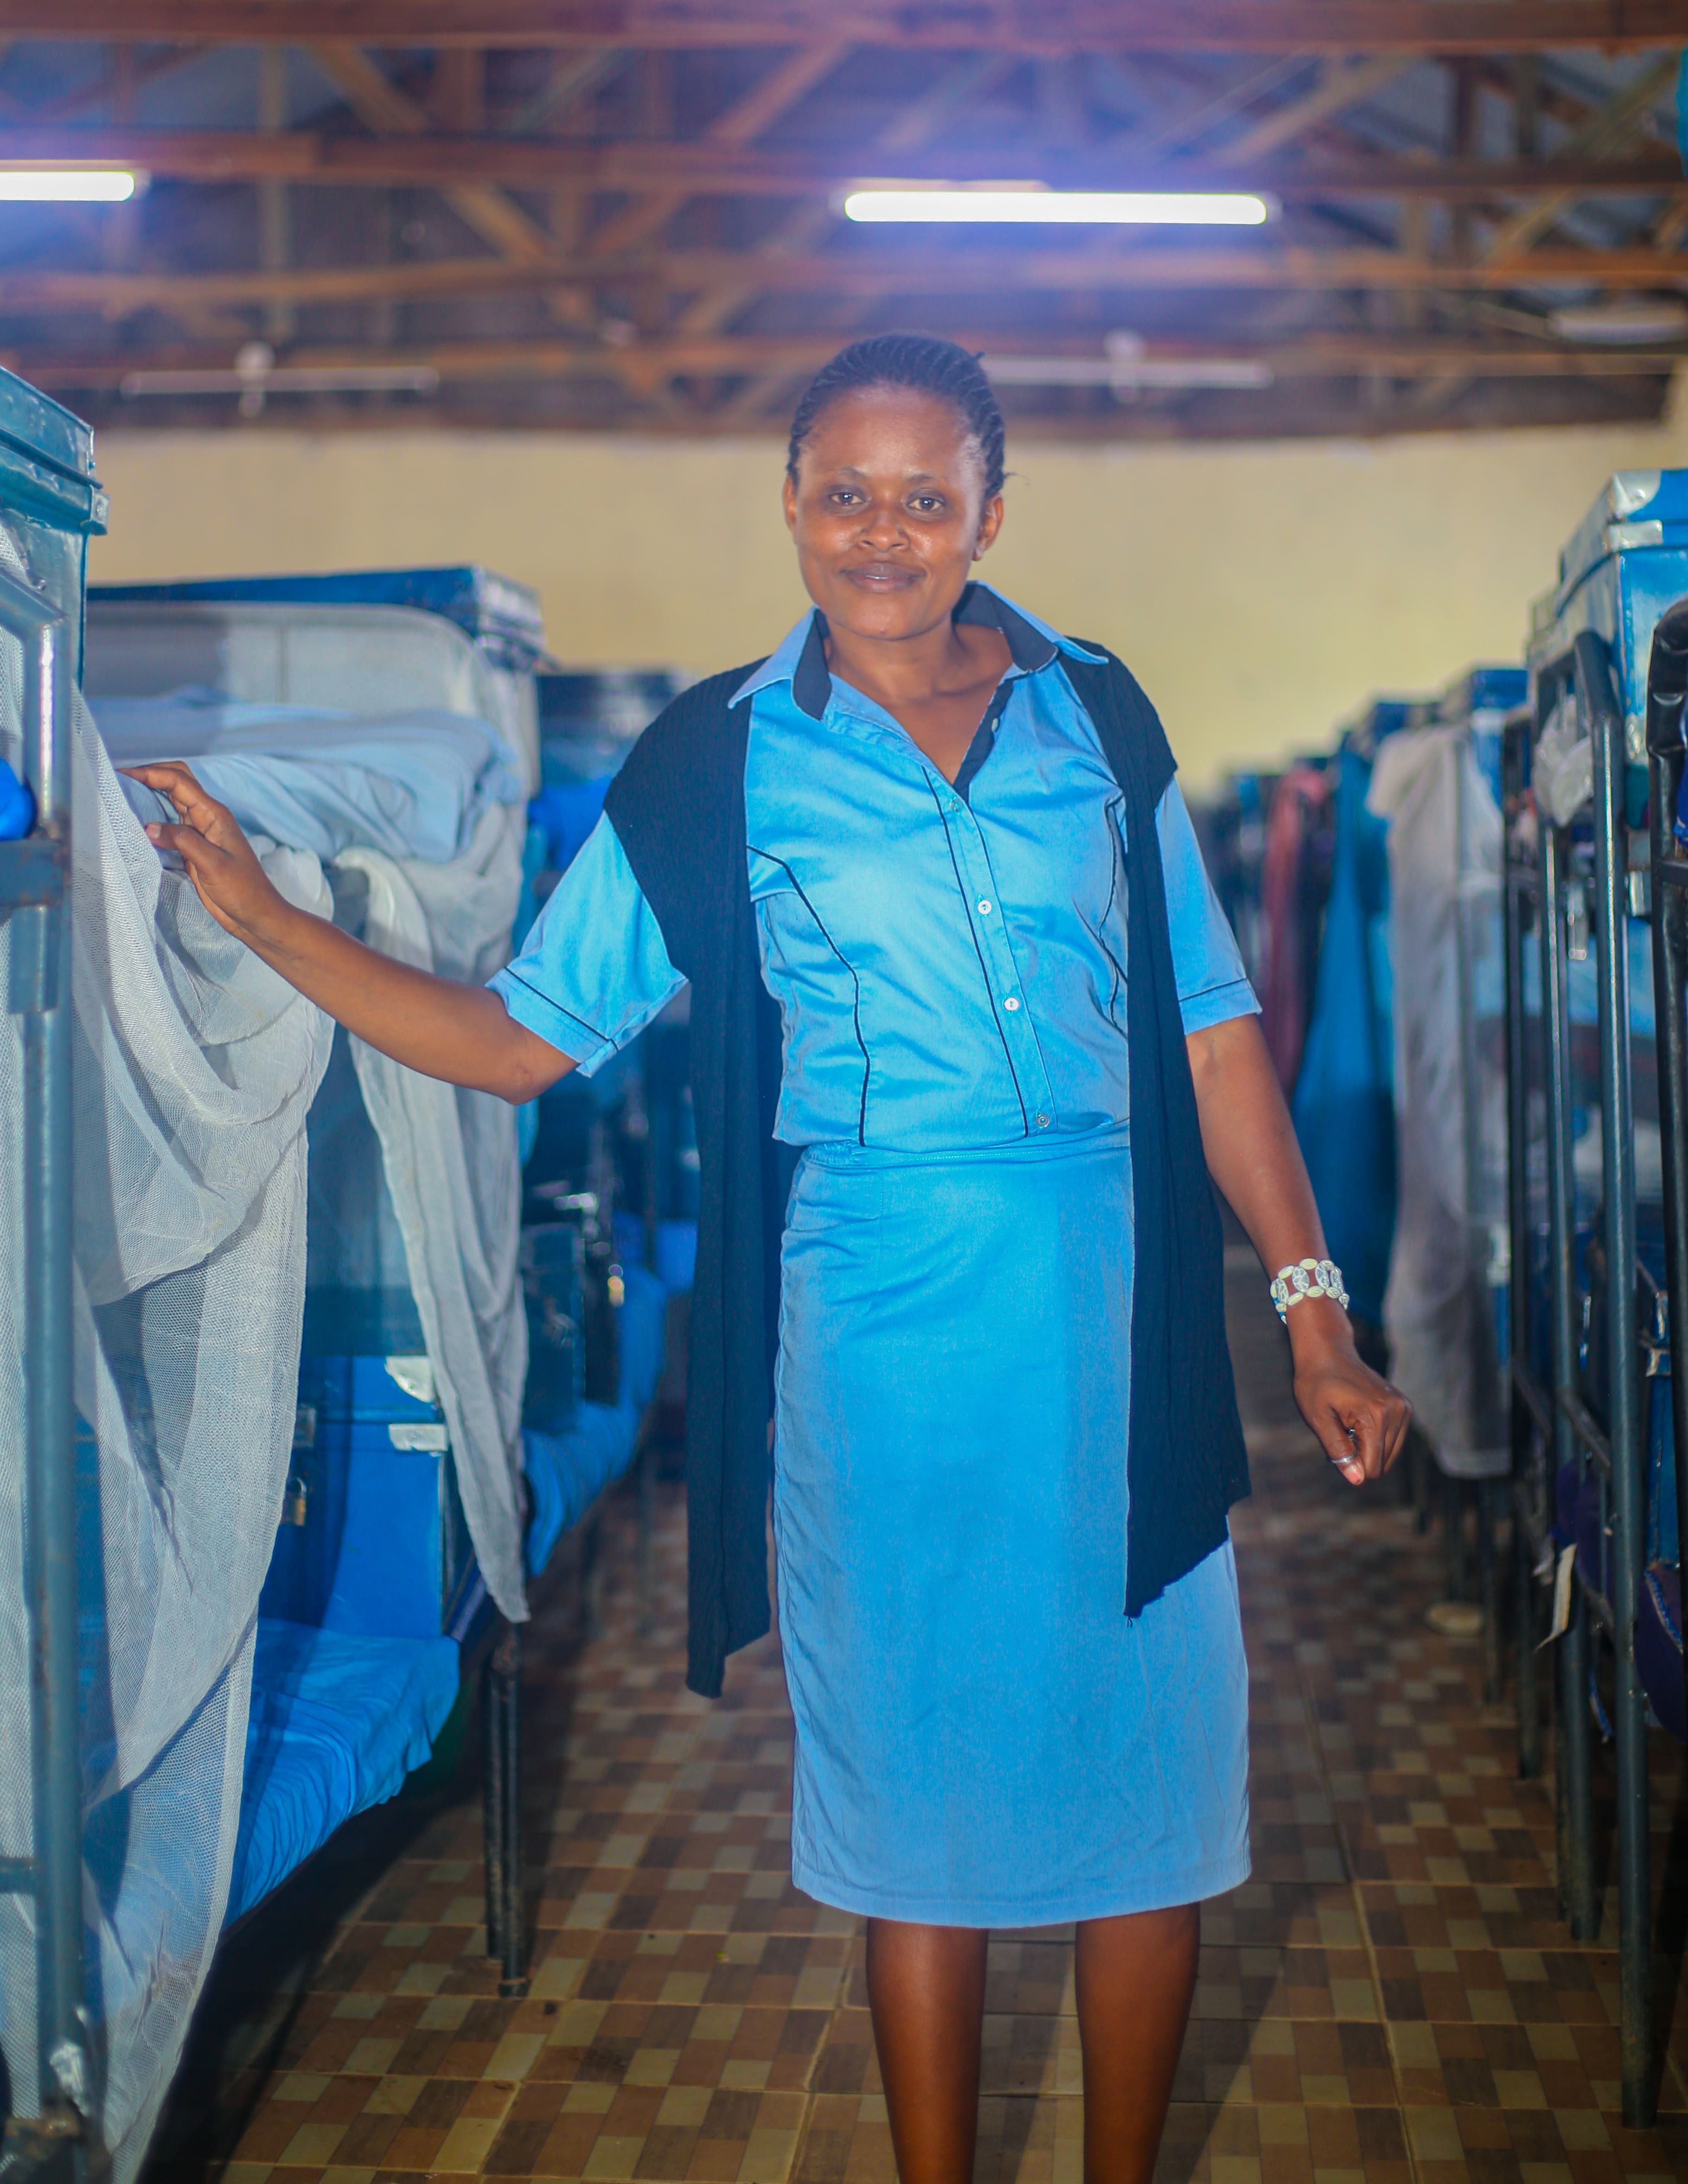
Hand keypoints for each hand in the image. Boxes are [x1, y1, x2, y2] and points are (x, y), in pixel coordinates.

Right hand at [121, 760, 292, 945]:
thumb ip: (182, 841)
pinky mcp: (192, 848)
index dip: (151, 773)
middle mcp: (206, 817)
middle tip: (120, 780)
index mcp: (214, 814)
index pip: (179, 781)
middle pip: (176, 783)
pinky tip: (136, 823)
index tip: (123, 774)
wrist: (255, 915)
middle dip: (150, 775)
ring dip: (149, 795)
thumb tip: (148, 827)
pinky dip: (153, 819)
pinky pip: (169, 826)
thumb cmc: (242, 889)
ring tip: (121, 795)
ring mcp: (199, 832)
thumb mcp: (212, 863)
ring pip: (171, 802)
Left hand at [1287, 1302, 1410, 1485]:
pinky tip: (1359, 1417)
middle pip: (1383, 1463)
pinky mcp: (1405, 1406)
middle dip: (1360, 1454)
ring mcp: (1404, 1408)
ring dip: (1368, 1446)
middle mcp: (1397, 1412)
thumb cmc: (1316, 1383)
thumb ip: (1338, 1450)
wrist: (1327, 1352)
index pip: (1372, 1467)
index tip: (1336, 1437)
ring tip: (1350, 1421)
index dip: (1350, 1463)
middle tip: (1341, 1427)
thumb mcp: (1318, 1418)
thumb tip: (1358, 1480)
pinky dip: (1376, 1437)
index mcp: (1377, 1416)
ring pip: (1390, 1454)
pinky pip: (1394, 1440)